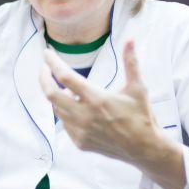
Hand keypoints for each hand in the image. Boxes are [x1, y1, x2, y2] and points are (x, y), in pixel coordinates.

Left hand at [40, 40, 162, 166]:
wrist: (144, 149)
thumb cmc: (142, 116)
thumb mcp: (138, 88)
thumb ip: (131, 62)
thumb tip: (130, 39)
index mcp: (97, 99)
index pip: (65, 77)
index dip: (53, 63)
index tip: (47, 54)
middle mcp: (85, 116)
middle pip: (51, 94)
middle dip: (43, 78)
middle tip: (44, 68)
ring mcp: (81, 131)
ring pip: (57, 109)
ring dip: (56, 96)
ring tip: (65, 88)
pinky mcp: (80, 142)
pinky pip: (65, 123)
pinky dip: (65, 112)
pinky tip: (74, 107)